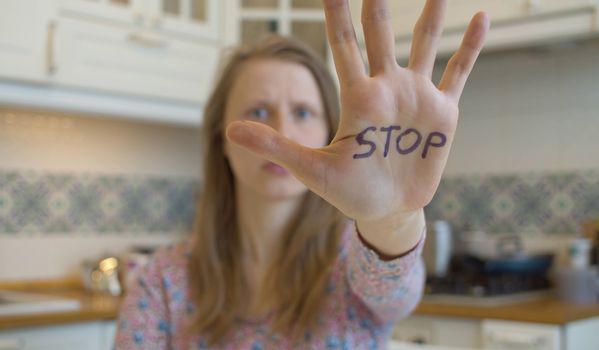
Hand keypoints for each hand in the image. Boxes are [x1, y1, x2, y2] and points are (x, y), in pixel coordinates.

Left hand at [227, 0, 488, 236]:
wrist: (386, 210)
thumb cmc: (348, 191)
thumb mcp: (312, 168)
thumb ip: (276, 145)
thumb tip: (230, 128)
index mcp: (357, 96)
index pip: (343, 42)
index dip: (338, 10)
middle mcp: (386, 87)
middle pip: (380, 33)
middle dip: (377, 2)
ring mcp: (415, 96)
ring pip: (424, 43)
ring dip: (430, 14)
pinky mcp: (442, 112)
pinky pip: (458, 72)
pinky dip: (470, 46)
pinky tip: (481, 17)